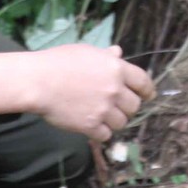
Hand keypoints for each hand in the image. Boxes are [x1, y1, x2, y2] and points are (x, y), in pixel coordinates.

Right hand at [25, 42, 153, 142]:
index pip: (143, 82)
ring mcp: (103, 109)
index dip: (148, 90)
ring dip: (114, 121)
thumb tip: (118, 52)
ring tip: (102, 116)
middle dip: (128, 107)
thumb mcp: (86, 52)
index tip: (149, 95)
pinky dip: (101, 133)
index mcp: (116, 69)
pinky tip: (93, 126)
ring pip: (122, 122)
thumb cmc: (59, 62)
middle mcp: (114, 90)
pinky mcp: (90, 126)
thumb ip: (105, 56)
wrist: (38, 82)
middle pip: (134, 105)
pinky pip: (106, 135)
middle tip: (117, 106)